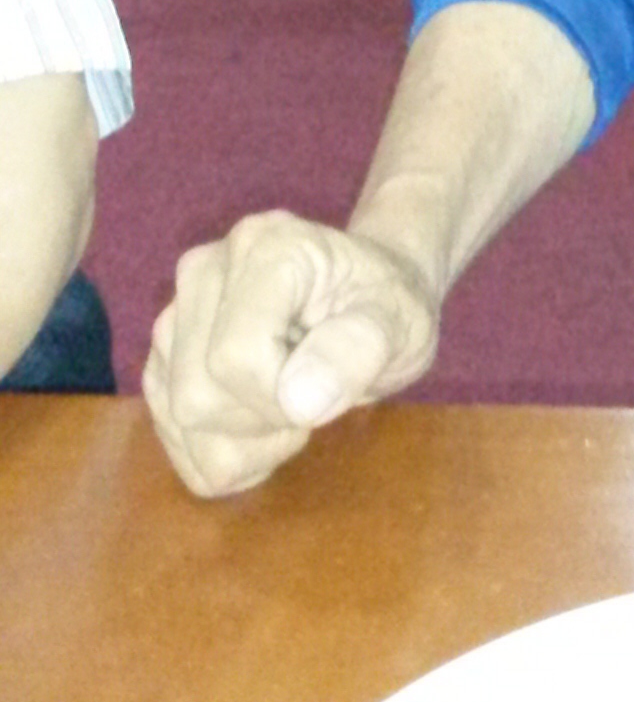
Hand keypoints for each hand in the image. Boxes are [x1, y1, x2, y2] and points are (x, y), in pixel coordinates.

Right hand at [143, 210, 439, 496]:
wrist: (366, 296)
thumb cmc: (386, 305)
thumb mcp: (401, 322)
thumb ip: (358, 349)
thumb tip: (299, 400)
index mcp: (265, 248)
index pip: (234, 359)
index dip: (282, 401)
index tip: (327, 388)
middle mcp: (203, 271)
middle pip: (197, 398)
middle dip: (263, 424)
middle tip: (312, 395)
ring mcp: (174, 314)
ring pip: (179, 423)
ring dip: (245, 443)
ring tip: (290, 403)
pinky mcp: (164, 358)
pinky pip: (175, 441)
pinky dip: (223, 453)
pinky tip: (263, 423)